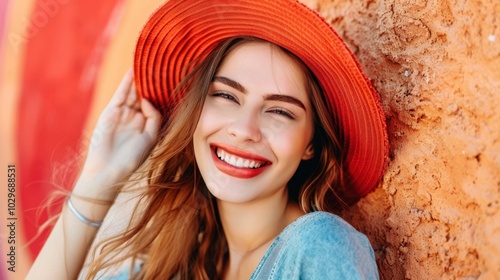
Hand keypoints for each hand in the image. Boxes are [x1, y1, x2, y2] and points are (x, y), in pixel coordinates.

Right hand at [74, 70, 160, 199]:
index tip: (173, 80)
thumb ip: (154, 116)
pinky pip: (121, 93)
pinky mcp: (111, 111)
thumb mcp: (151, 136)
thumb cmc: (132, 158)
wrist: (108, 169)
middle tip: (160, 66)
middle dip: (152, 83)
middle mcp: (136, 118)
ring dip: (139, 79)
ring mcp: (123, 114)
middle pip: (145, 96)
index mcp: (147, 126)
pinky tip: (133, 71)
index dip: (162, 94)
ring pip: (133, 93)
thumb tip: (148, 99)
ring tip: (147, 63)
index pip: (156, 105)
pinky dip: (127, 82)